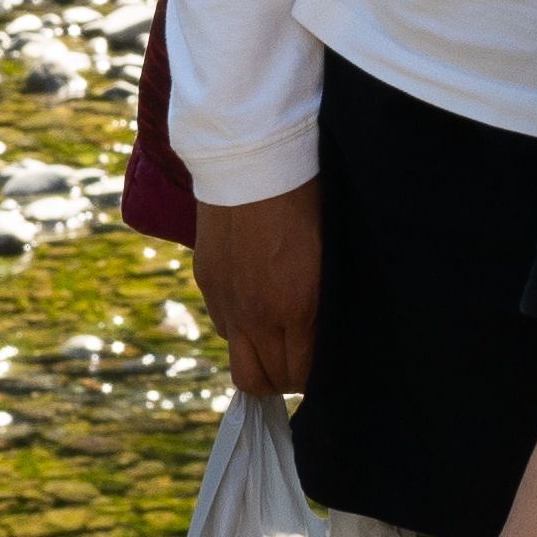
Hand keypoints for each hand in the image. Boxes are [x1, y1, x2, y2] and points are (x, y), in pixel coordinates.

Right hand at [190, 182, 321, 398]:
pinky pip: (222, 326)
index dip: (312, 377)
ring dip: (258, 356)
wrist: (255, 155)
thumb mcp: (330, 254)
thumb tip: (323, 334)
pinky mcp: (206, 281)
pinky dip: (239, 326)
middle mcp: (256, 313)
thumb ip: (323, 303)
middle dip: (284, 379)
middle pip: (262, 381)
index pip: (300, 375)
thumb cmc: (307, 197)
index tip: (320, 365)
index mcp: (297, 306)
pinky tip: (255, 301)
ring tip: (276, 334)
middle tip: (299, 360)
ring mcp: (226, 299)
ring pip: (237, 360)